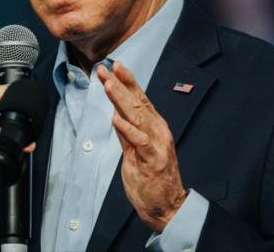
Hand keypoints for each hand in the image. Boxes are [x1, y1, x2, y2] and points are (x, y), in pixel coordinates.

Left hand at [99, 62, 186, 232]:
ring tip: (108, 84)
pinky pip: (138, 141)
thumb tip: (116, 115)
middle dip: (120, 84)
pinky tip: (115, 118)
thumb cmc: (152, 180)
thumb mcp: (134, 153)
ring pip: (136, 117)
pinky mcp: (152, 160)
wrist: (167, 206)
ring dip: (121, 99)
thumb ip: (127, 134)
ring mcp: (156, 144)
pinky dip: (127, 129)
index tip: (115, 66)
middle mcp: (157, 131)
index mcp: (154, 127)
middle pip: (137, 103)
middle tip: (105, 69)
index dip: (127, 82)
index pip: (139, 99)